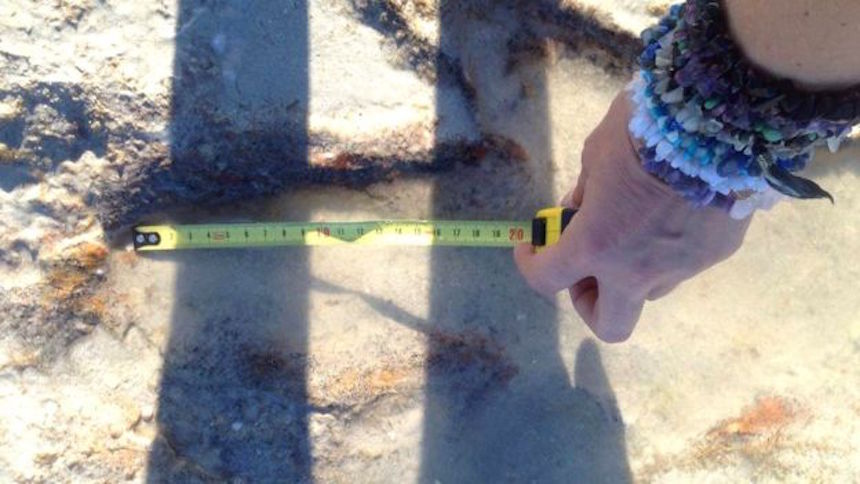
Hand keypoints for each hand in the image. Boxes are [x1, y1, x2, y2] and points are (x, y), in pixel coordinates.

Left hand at [514, 92, 751, 341]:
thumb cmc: (643, 130)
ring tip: (636, 226)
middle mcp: (638, 270)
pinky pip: (685, 262)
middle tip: (587, 269)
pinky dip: (670, 247)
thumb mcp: (597, 155)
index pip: (548, 279)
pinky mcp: (718, 253)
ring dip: (632, 271)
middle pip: (610, 324)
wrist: (719, 119)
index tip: (533, 249)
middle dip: (589, 303)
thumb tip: (579, 210)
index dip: (532, 266)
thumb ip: (585, 192)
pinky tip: (677, 208)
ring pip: (650, 290)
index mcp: (596, 245)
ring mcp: (683, 267)